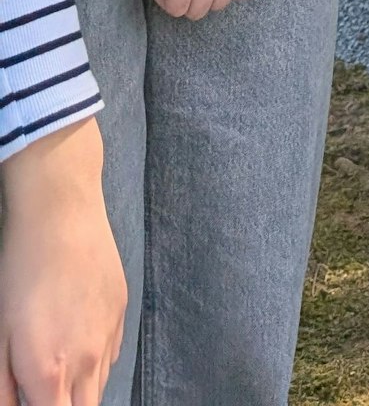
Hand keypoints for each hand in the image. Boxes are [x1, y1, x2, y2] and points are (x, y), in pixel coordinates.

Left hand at [0, 117, 125, 405]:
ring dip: (78, 391)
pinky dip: (92, 364)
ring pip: (99, 387)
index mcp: (51, 374)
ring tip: (53, 366)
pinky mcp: (122, 310)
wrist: (61, 215)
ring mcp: (110, 334)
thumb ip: (3, 389)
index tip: (35, 400)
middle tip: (41, 389)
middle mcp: (89, 361)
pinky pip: (110, 356)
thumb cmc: (19, 275)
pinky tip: (72, 339)